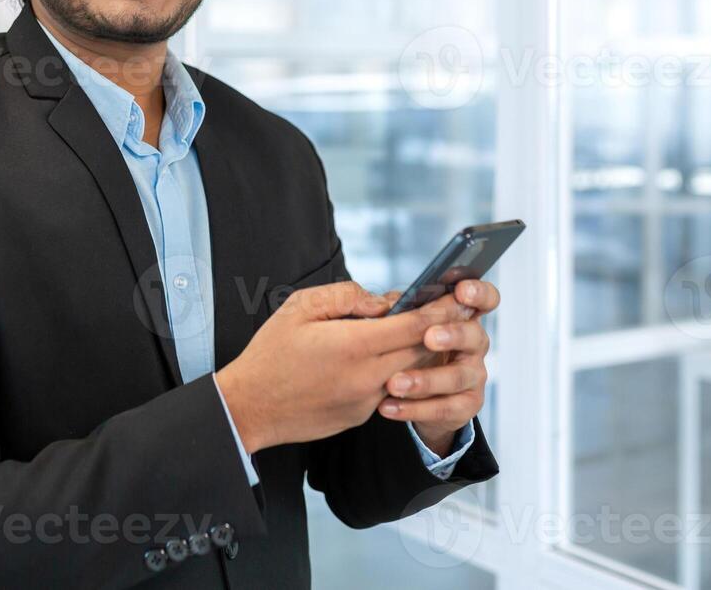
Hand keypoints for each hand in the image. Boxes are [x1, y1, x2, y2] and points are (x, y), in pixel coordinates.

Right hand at [215, 280, 470, 453]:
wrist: (250, 407)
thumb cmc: (270, 353)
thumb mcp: (300, 308)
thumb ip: (345, 297)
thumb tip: (382, 301)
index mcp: (354, 345)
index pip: (414, 325)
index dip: (441, 308)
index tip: (460, 294)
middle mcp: (367, 377)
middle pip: (422, 350)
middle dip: (442, 328)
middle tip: (458, 308)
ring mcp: (366, 400)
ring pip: (410, 372)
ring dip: (421, 351)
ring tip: (428, 330)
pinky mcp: (361, 416)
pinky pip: (389, 388)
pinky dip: (397, 370)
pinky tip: (390, 355)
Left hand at [376, 279, 498, 454]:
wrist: (420, 398)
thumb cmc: (414, 350)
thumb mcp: (408, 328)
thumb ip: (404, 313)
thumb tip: (388, 306)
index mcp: (463, 317)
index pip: (485, 298)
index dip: (478, 292)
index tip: (461, 291)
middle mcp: (475, 345)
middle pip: (473, 335)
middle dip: (452, 335)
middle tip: (428, 337)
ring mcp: (474, 376)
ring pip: (455, 377)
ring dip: (424, 380)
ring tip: (394, 383)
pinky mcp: (466, 406)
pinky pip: (442, 408)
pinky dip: (412, 408)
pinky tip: (388, 406)